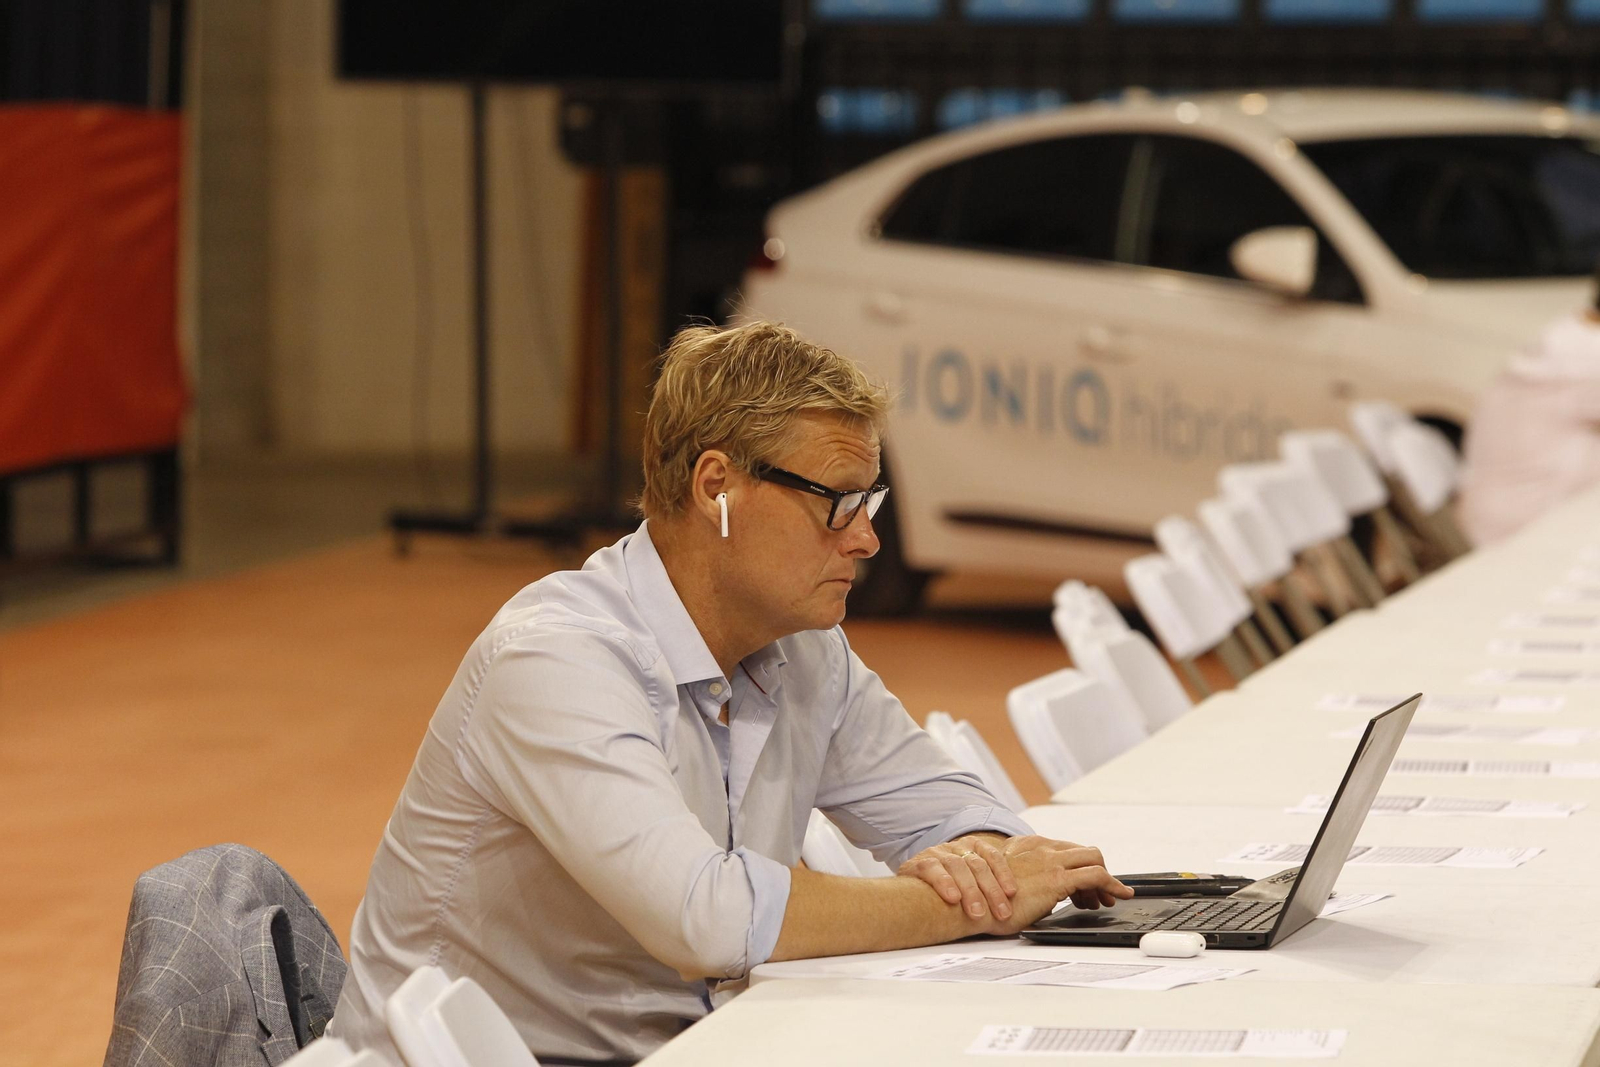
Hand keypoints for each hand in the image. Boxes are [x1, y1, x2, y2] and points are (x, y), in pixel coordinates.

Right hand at [898, 833, 1017, 921]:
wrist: (909, 890)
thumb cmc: (949, 887)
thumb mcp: (972, 881)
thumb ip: (990, 885)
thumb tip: (1022, 902)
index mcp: (972, 847)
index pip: (992, 856)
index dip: (1003, 874)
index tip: (1012, 894)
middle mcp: (956, 848)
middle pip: (978, 865)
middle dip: (991, 890)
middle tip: (1002, 913)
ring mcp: (937, 854)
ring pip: (958, 867)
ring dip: (970, 891)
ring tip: (978, 913)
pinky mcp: (918, 863)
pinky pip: (932, 869)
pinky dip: (944, 883)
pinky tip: (953, 897)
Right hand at [980, 836, 1133, 935]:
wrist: (969, 905)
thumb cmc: (981, 900)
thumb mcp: (1003, 882)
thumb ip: (1022, 880)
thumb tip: (1035, 895)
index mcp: (1027, 845)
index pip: (1065, 849)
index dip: (1078, 867)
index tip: (1083, 888)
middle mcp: (1041, 848)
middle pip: (1082, 851)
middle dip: (1096, 872)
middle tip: (1098, 896)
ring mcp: (1050, 861)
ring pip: (1094, 858)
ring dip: (1104, 879)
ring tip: (1105, 900)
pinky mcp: (1056, 879)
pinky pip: (1097, 875)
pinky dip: (1111, 885)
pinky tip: (1115, 896)